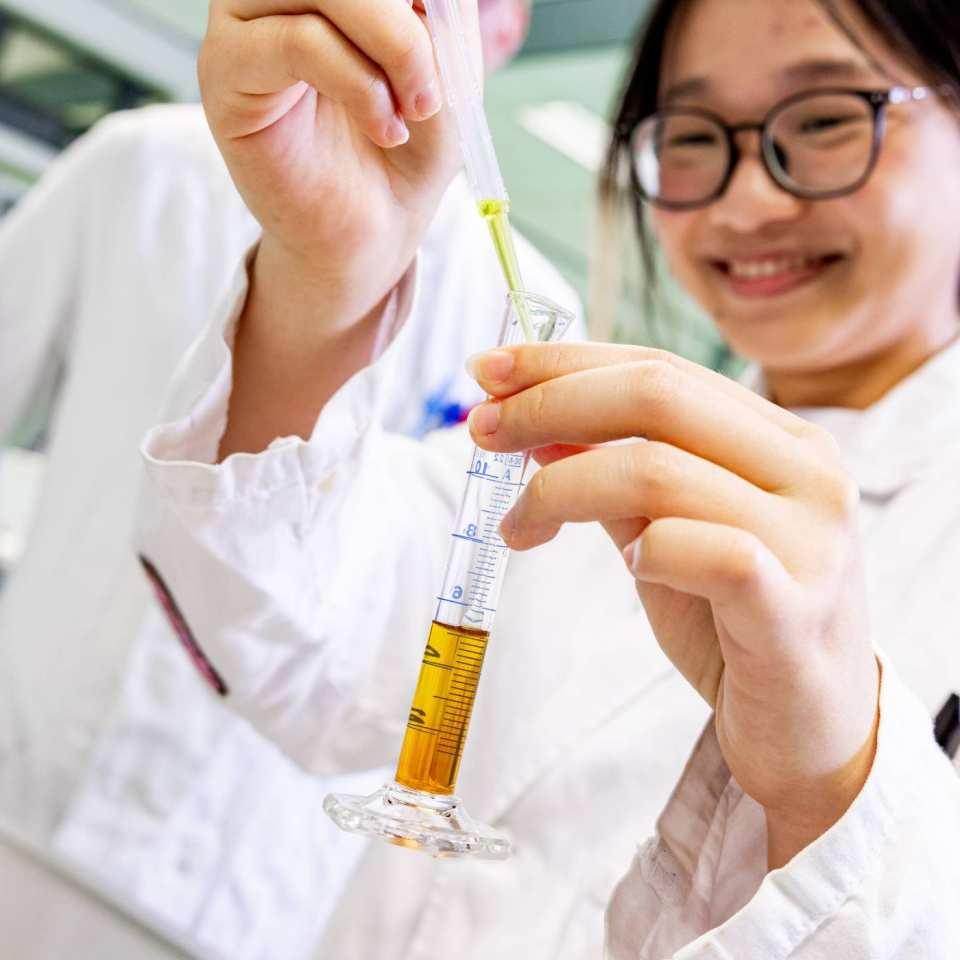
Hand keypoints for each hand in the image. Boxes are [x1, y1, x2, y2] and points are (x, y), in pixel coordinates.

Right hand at [200, 0, 479, 324]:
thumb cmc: (403, 157)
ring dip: (390, 42)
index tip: (445, 28)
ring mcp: (244, 23)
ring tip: (416, 107)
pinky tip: (384, 126)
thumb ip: (437, 24)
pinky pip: (295, 40)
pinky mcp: (225, 71)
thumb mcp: (445, 79)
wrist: (370, 237)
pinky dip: (356, 81)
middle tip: (434, 86)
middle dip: (404, 18)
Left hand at [467, 343, 880, 866]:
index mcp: (779, 440)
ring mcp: (811, 539)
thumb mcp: (663, 532)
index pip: (660, 368)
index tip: (488, 371)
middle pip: (657, 396)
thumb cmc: (732, 624)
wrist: (809, 733)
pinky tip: (630, 570)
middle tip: (482, 432)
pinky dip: (649, 551)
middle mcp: (807, 473)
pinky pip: (710, 554)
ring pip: (661, 471)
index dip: (565, 362)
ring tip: (519, 527)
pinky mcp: (798, 610)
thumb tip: (531, 422)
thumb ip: (611, 474)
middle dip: (549, 404)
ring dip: (562, 489)